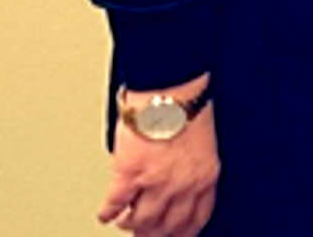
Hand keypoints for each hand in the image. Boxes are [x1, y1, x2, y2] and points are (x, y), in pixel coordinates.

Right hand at [100, 85, 218, 236]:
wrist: (170, 91)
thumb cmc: (188, 108)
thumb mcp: (205, 145)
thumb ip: (194, 171)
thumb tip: (180, 190)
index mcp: (205, 176)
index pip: (197, 218)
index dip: (185, 233)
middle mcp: (182, 185)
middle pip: (168, 227)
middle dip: (156, 235)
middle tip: (147, 236)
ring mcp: (154, 182)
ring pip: (141, 222)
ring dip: (131, 226)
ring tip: (126, 223)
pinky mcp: (128, 175)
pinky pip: (115, 205)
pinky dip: (108, 213)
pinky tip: (107, 214)